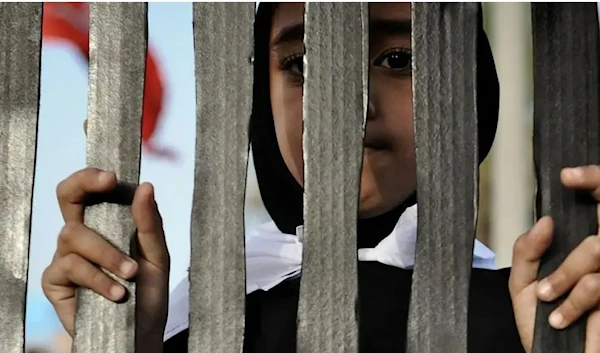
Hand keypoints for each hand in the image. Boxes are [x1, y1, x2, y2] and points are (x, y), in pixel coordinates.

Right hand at [41, 168, 169, 351]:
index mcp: (107, 223)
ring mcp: (66, 256)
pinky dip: (98, 279)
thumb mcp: (157, 256)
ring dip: (108, 253)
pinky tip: (117, 294)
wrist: (140, 332)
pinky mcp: (55, 281)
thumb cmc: (148, 292)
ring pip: (75, 234)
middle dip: (83, 183)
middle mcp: (83, 234)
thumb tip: (145, 186)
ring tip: (131, 275)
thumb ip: (150, 223)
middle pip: (67, 195)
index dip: (93, 176)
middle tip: (108, 182)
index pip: (92, 190)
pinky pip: (71, 266)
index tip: (112, 178)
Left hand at [509, 165, 599, 351]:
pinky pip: (597, 283)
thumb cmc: (542, 326)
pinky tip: (558, 319)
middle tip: (546, 281)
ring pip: (596, 252)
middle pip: (598, 229)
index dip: (592, 182)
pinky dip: (573, 300)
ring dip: (564, 280)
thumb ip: (527, 251)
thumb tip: (545, 221)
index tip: (567, 176)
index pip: (595, 208)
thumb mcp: (523, 286)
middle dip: (574, 245)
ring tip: (545, 302)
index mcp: (582, 251)